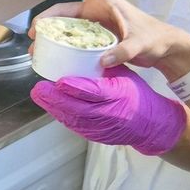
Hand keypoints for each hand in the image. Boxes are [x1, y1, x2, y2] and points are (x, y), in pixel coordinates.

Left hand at [31, 72, 186, 155]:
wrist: (150, 124)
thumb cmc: (137, 95)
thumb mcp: (124, 76)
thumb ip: (104, 67)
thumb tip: (80, 53)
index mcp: (118, 95)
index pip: (94, 92)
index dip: (75, 87)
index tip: (60, 81)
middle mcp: (108, 113)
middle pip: (78, 108)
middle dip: (55, 99)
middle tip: (39, 89)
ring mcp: (101, 128)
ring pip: (73, 119)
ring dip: (54, 108)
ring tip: (40, 95)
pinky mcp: (95, 136)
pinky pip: (75, 126)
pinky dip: (62, 116)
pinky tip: (51, 106)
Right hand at [32, 0, 189, 80]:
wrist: (165, 49)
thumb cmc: (155, 38)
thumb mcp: (141, 43)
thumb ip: (123, 50)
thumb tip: (103, 60)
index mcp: (105, 1)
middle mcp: (97, 10)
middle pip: (64, 10)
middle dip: (46, 20)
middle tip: (34, 36)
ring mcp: (96, 25)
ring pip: (67, 27)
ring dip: (51, 36)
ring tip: (37, 50)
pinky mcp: (97, 39)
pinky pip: (75, 40)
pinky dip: (63, 47)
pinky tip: (54, 57)